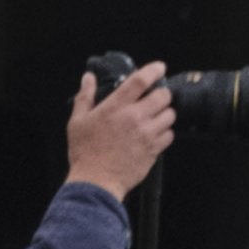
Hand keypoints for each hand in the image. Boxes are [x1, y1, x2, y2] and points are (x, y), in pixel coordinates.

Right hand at [66, 63, 180, 200]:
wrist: (96, 181)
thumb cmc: (85, 152)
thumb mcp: (77, 121)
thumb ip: (85, 96)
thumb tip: (88, 78)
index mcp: (116, 107)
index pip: (141, 80)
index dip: (154, 70)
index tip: (159, 67)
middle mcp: (135, 117)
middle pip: (163, 95)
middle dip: (161, 94)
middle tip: (154, 99)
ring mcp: (147, 133)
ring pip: (170, 114)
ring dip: (164, 114)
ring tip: (154, 118)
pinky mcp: (154, 149)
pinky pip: (170, 135)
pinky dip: (165, 132)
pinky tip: (154, 134)